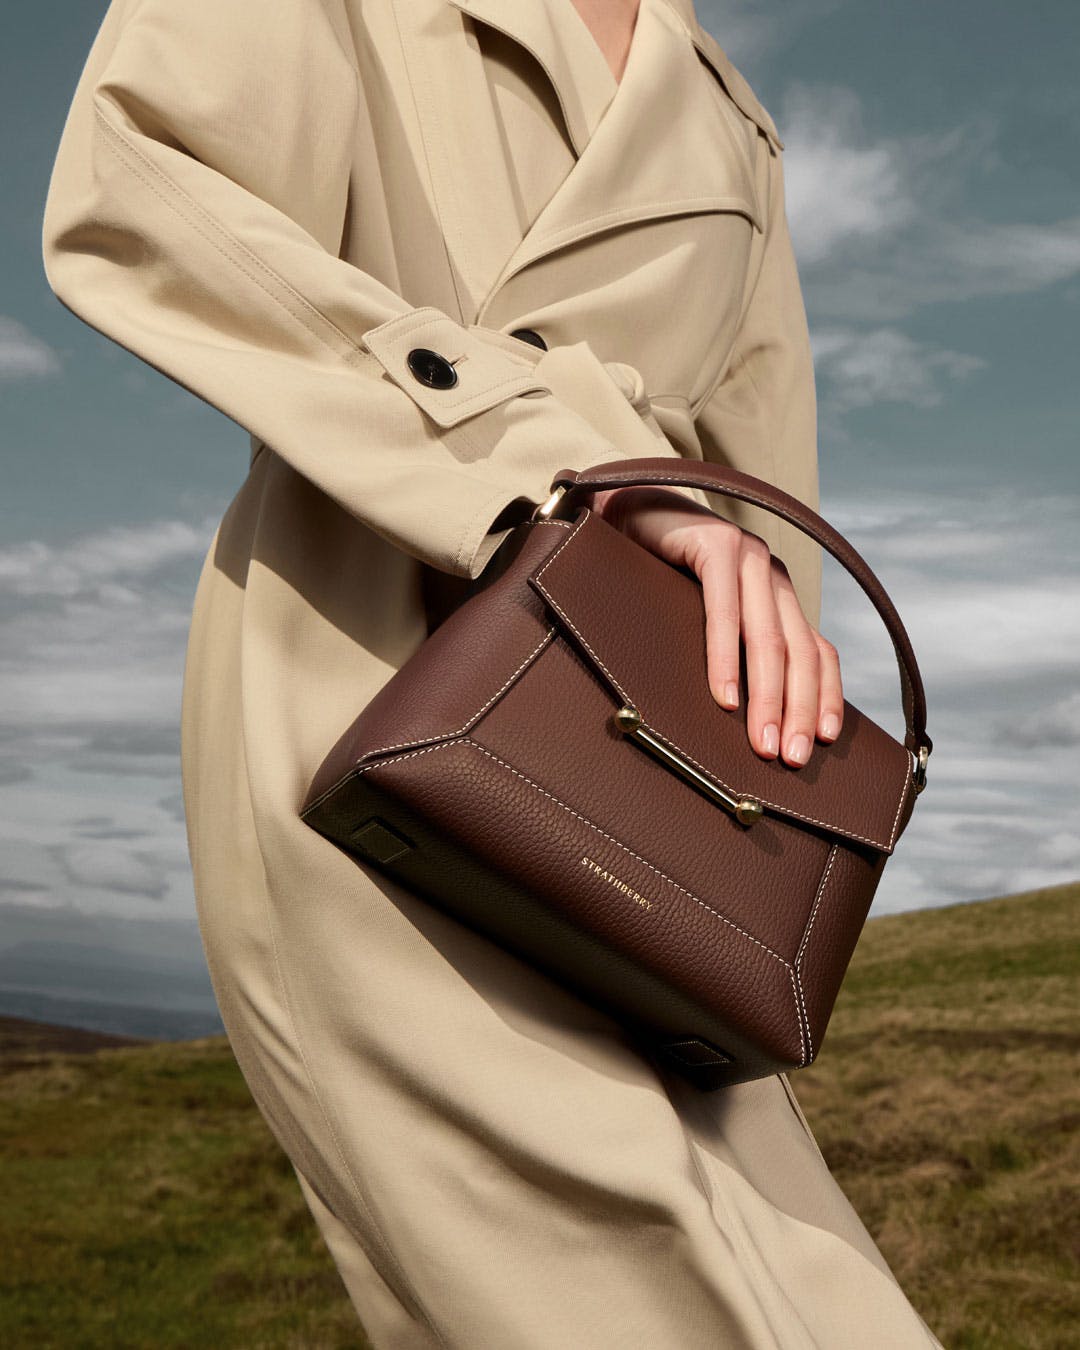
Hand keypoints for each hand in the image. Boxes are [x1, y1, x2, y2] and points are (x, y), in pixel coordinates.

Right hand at [586, 485, 842, 766]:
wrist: (622, 513)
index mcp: (778, 595)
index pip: (818, 651)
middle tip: (788, 758)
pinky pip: (725, 612)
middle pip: (799, 652)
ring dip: (766, 696)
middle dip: (796, 710)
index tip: (821, 742)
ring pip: (768, 638)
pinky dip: (725, 659)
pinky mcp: (716, 546)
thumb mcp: (708, 618)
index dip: (824, 697)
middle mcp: (772, 575)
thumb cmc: (658, 577)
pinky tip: (723, 696)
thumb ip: (736, 649)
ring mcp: (747, 557)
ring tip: (759, 741)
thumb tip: (753, 715)